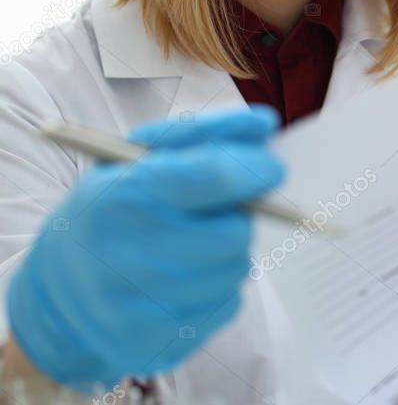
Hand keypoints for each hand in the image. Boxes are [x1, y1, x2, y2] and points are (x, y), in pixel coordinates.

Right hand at [6, 106, 283, 390]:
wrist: (57, 296)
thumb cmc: (109, 211)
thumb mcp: (135, 158)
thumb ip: (203, 133)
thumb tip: (265, 124)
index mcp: (123, 196)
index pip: (214, 176)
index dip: (252, 168)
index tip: (268, 167)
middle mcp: (130, 254)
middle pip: (235, 231)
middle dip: (236, 215)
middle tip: (213, 212)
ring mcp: (144, 306)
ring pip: (237, 268)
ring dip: (227, 252)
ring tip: (189, 245)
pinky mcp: (160, 344)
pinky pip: (228, 303)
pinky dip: (218, 286)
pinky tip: (183, 279)